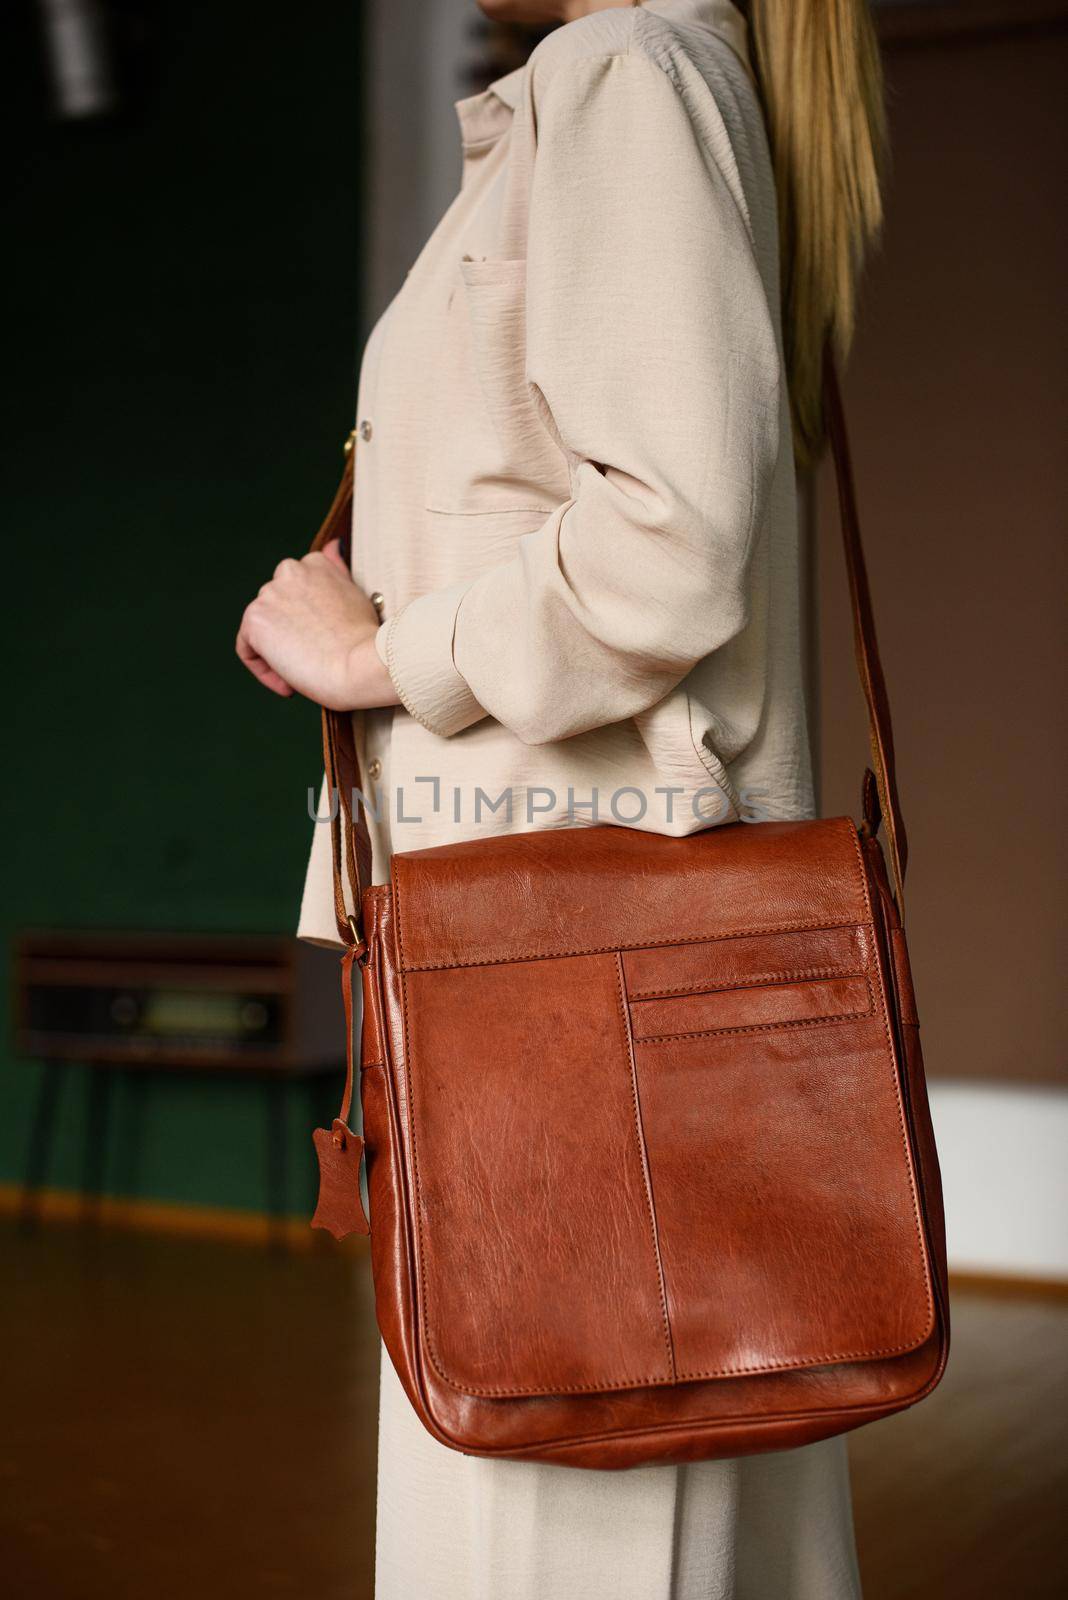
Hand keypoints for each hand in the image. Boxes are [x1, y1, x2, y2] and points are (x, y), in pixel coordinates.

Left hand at [236, 540, 400, 710]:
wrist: (361, 664)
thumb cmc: (366, 640)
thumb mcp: (356, 594)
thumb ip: (337, 570)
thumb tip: (332, 545)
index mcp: (315, 563)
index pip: (296, 593)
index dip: (307, 623)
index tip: (323, 642)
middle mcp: (289, 570)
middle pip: (278, 611)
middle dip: (292, 637)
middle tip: (317, 661)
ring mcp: (269, 593)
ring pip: (263, 631)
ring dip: (280, 654)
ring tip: (307, 672)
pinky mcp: (254, 620)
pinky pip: (248, 651)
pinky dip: (265, 670)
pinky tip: (290, 682)